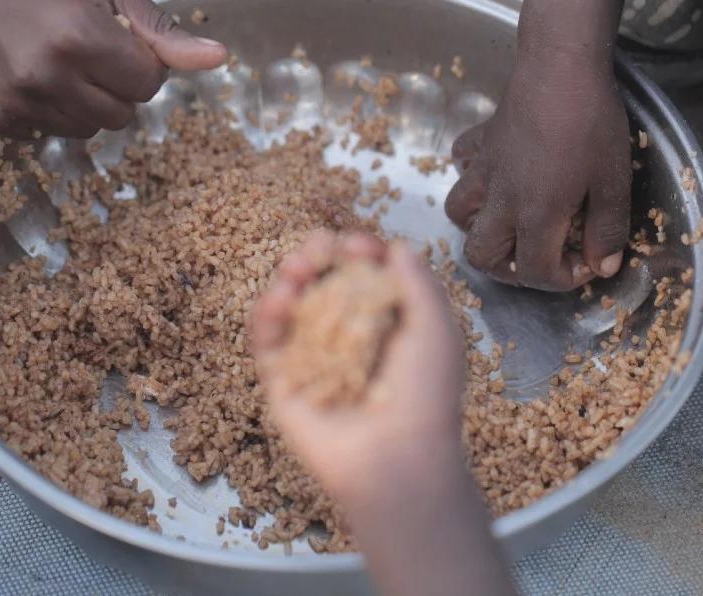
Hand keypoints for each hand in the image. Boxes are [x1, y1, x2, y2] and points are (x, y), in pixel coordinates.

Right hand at [0, 0, 227, 138]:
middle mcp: (46, 75)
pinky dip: (52, 109)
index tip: (120, 37)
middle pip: (122, 115)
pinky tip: (33, 70)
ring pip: (88, 130)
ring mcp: (17, 99)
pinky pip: (49, 131)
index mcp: (80, 37)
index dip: (142, 61)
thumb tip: (217, 60)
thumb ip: (161, 29)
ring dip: (88, 102)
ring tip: (61, 59)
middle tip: (91, 48)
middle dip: (119, 86)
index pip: (148, 84)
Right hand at [250, 233, 466, 506]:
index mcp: (388, 328)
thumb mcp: (436, 329)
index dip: (358, 255)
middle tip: (317, 247)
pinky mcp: (282, 383)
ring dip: (288, 279)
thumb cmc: (426, 397)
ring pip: (290, 309)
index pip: (364, 279)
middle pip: (322, 287)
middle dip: (317, 260)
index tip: (356, 243)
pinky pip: (267, 342)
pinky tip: (279, 296)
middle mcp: (348, 342)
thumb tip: (398, 247)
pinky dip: (266, 314)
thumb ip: (418, 283)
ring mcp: (313, 361)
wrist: (398, 459)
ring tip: (296, 266)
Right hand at [444, 54, 631, 291]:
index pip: (535, 271)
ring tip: (510, 221)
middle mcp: (501, 200)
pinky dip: (472, 175)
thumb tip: (604, 265)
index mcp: (535, 214)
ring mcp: (484, 170)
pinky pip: (462, 166)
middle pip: (482, 256)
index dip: (562, 279)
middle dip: (511, 268)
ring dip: (481, 227)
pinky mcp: (480, 142)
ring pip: (459, 215)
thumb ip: (607, 229)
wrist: (561, 66)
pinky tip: (496, 172)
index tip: (587, 263)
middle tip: (542, 254)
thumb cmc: (591, 122)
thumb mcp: (613, 180)